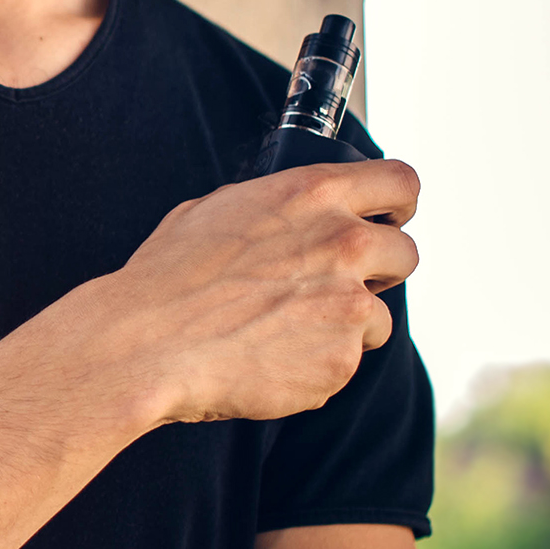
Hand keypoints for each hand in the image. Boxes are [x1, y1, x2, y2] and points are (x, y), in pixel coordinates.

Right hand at [100, 159, 422, 427]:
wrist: (144, 345)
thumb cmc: (166, 279)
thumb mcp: (213, 211)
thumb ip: (272, 207)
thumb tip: (289, 214)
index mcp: (312, 195)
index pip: (400, 182)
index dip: (397, 205)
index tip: (388, 220)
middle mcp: (344, 243)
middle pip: (405, 253)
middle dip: (377, 272)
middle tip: (333, 287)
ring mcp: (348, 304)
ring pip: (377, 317)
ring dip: (343, 325)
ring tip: (283, 332)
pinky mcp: (342, 359)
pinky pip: (345, 362)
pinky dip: (316, 365)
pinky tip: (269, 358)